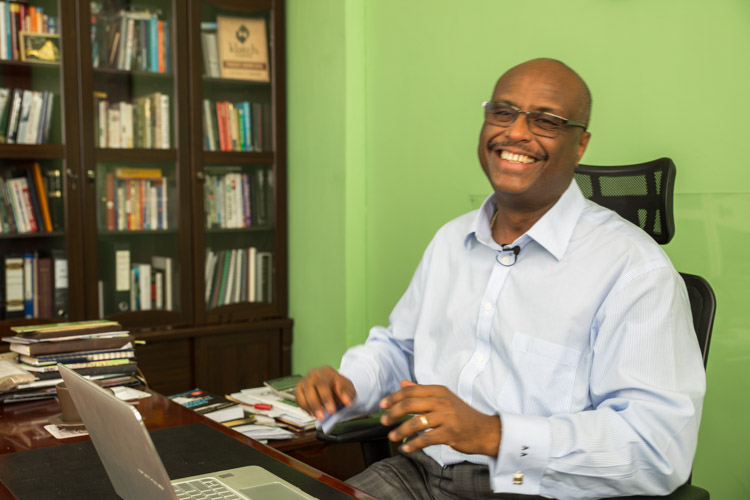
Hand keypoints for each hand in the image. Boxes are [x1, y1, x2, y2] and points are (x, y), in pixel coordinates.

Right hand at [295, 366, 355, 420]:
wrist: (333, 383)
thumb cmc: (340, 385)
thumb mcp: (348, 387)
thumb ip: (347, 393)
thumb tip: (346, 401)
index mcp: (326, 372)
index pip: (323, 384)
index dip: (326, 399)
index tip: (332, 411)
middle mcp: (313, 375)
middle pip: (309, 389)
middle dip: (315, 405)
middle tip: (323, 417)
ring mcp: (304, 382)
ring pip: (301, 395)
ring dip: (309, 408)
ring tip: (318, 417)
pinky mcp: (299, 390)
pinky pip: (298, 400)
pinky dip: (304, 408)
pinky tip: (313, 414)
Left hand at [379, 380, 501, 456]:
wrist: (485, 430)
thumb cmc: (461, 415)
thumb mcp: (443, 398)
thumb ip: (422, 390)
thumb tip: (402, 383)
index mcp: (439, 391)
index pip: (411, 391)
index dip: (394, 397)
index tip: (382, 405)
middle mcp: (442, 401)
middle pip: (410, 404)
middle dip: (393, 413)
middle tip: (383, 421)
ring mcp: (447, 417)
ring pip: (416, 423)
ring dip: (401, 431)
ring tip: (392, 437)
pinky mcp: (450, 433)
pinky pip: (426, 439)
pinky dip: (413, 445)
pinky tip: (405, 448)